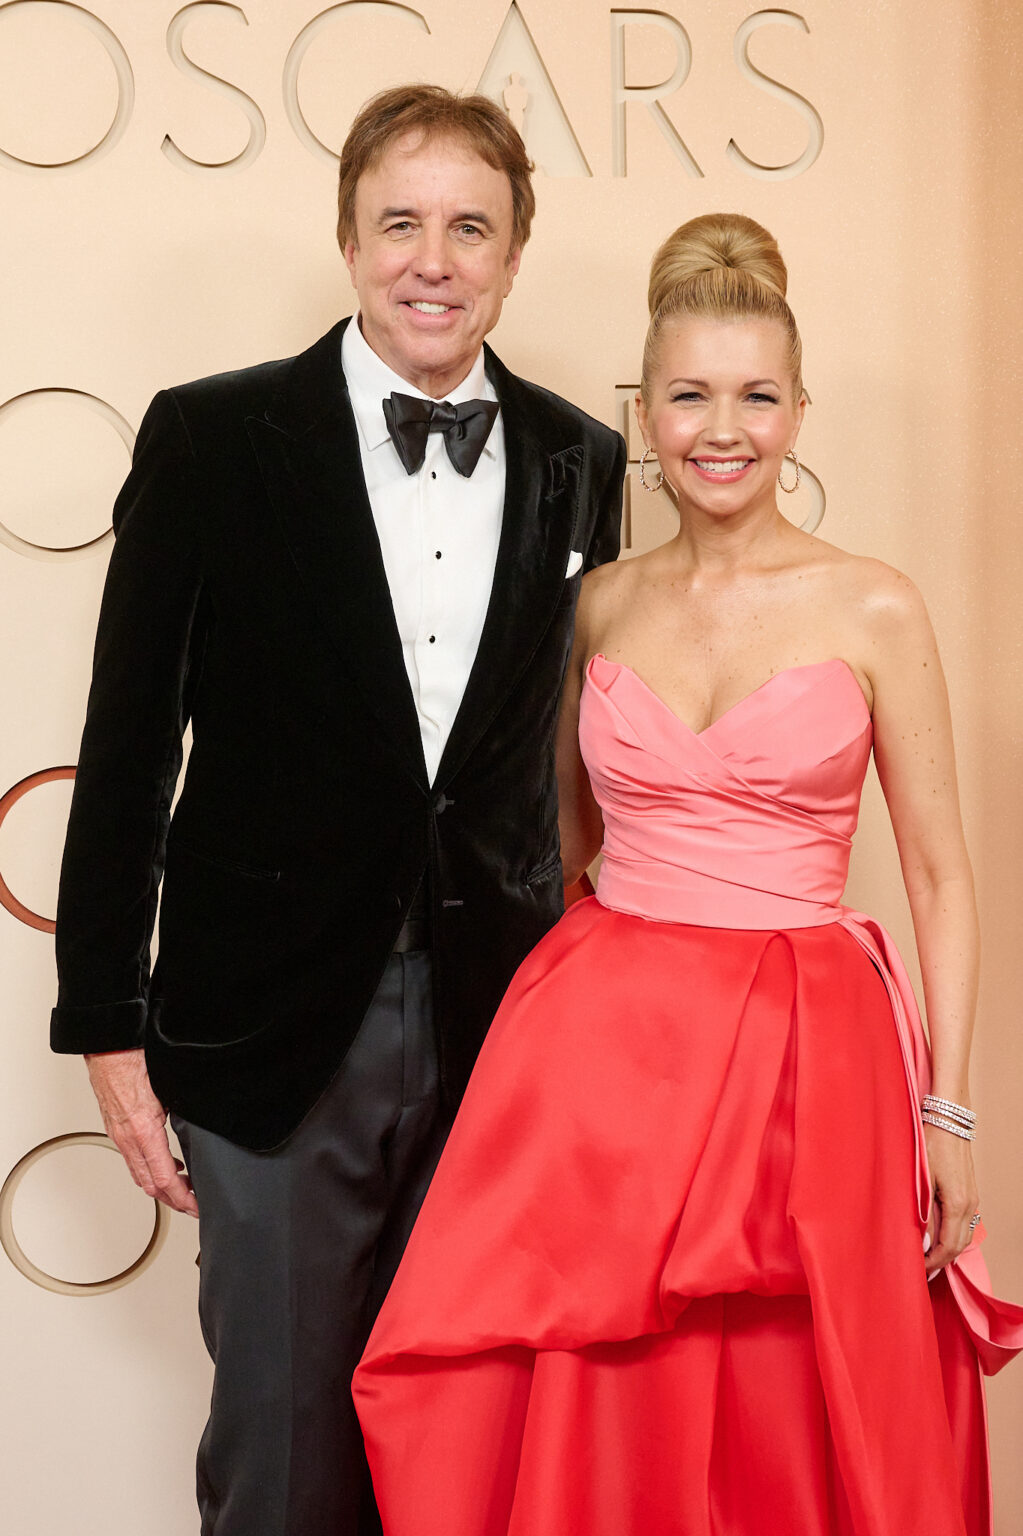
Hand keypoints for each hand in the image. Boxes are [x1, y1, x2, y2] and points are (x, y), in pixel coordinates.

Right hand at [85, 1049, 198, 1216]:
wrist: (108, 1047)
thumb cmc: (134, 1060)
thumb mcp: (170, 1089)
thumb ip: (183, 1113)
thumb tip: (202, 1125)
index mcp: (145, 1131)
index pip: (165, 1179)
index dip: (183, 1199)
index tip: (197, 1206)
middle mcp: (129, 1138)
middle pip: (151, 1185)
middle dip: (174, 1201)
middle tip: (193, 1205)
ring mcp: (120, 1135)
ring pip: (140, 1175)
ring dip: (161, 1188)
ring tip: (183, 1190)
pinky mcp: (117, 1128)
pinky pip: (133, 1159)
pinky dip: (150, 1170)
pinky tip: (165, 1164)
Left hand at [923, 1121, 978, 1276]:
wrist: (950, 1121)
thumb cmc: (932, 1145)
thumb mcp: (923, 1179)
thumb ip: (923, 1211)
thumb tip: (919, 1239)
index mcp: (958, 1205)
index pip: (948, 1247)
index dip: (933, 1263)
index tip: (918, 1271)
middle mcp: (970, 1205)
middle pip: (959, 1246)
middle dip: (941, 1262)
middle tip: (921, 1272)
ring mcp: (972, 1199)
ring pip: (964, 1235)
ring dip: (947, 1250)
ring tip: (927, 1259)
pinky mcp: (969, 1192)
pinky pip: (964, 1223)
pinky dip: (952, 1236)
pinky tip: (937, 1237)